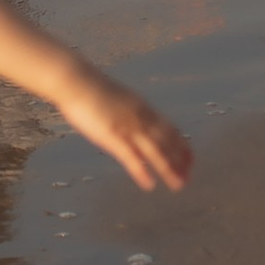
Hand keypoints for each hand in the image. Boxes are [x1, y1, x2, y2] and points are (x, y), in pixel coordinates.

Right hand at [60, 70, 193, 193]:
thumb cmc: (90, 88)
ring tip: (178, 185)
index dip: (181, 145)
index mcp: (141, 107)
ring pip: (154, 150)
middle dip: (179, 161)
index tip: (190, 160)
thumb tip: (132, 119)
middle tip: (188, 178)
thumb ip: (127, 111)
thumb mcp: (116, 98)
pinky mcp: (111, 135)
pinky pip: (130, 156)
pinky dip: (141, 171)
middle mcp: (139, 117)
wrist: (74, 79)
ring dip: (168, 169)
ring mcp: (126, 126)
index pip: (170, 128)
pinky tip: (149, 184)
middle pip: (166, 141)